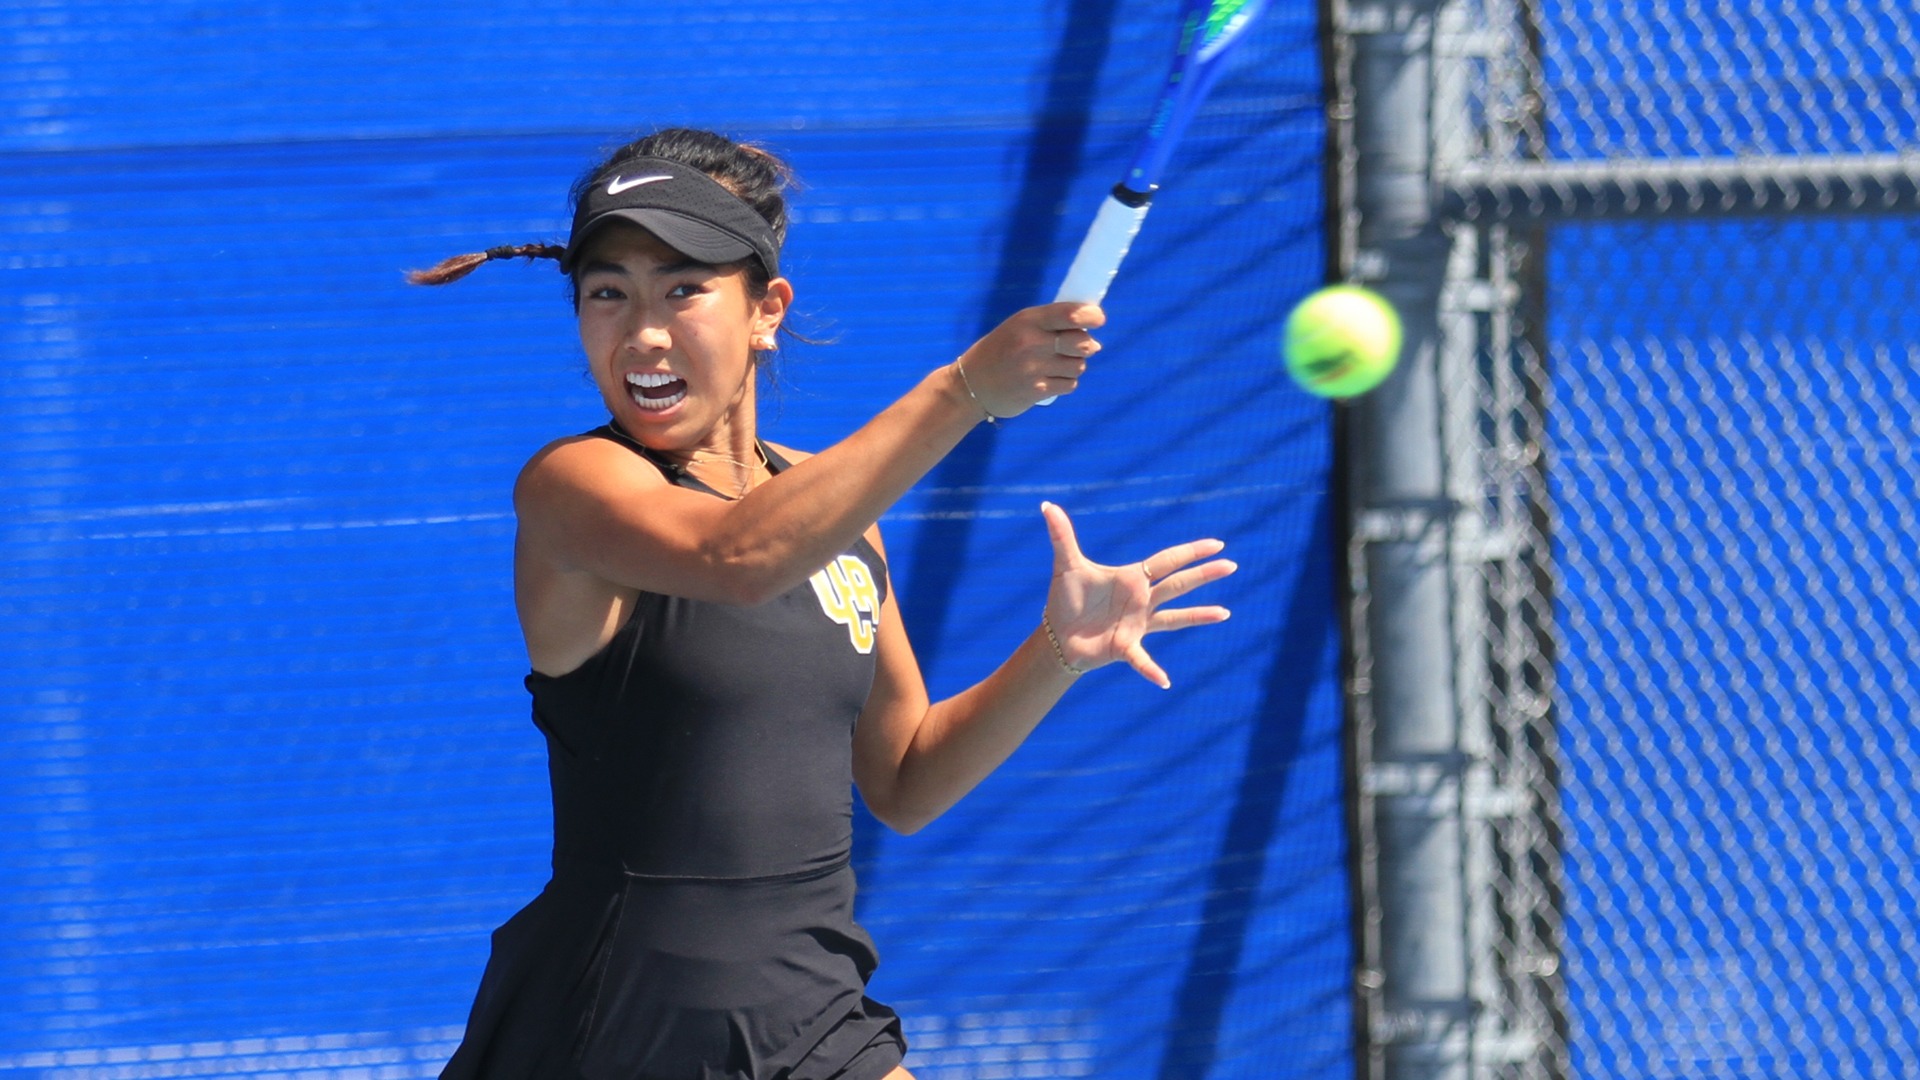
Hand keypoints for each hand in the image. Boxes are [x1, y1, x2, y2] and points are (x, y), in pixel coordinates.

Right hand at [954, 302, 1103, 417]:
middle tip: (1077, 348)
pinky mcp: (1037, 390)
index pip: (1069, 314)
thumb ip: (1052, 326)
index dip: (1091, 316)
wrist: (970, 385)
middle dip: (1085, 346)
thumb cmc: (1001, 351)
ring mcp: (1034, 368)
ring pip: (1078, 366)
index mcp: (1028, 320)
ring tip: (1055, 366)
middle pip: (1081, 342)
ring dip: (1074, 366)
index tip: (1098, 320)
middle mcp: (1032, 342)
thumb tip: (1093, 338)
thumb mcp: (1019, 327)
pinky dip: (1065, 383)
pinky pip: (1069, 385)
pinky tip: (1049, 380)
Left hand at [1039, 501, 1235, 688]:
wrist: (1058, 634)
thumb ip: (1060, 535)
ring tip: (1225, 613)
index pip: (1167, 560)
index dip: (1191, 552)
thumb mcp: (1066, 565)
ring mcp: (1138, 625)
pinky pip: (1142, 659)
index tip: (1217, 544)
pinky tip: (1164, 681)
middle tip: (1232, 565)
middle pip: (1178, 584)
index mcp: (1133, 578)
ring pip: (1175, 618)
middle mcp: (1142, 600)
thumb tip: (1046, 505)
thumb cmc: (1066, 599)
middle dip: (1204, 574)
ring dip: (1199, 615)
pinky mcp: (1126, 647)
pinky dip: (1152, 670)